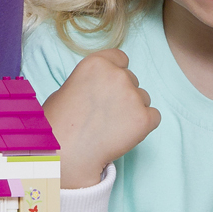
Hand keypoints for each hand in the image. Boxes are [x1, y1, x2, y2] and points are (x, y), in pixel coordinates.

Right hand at [42, 48, 160, 187]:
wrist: (65, 154)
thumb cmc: (58, 125)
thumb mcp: (67, 88)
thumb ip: (90, 81)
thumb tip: (101, 86)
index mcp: (96, 63)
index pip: (121, 58)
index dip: (116, 73)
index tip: (110, 87)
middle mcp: (117, 75)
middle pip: (132, 80)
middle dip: (123, 94)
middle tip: (106, 115)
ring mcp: (132, 96)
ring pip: (143, 98)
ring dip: (133, 110)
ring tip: (111, 128)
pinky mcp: (144, 119)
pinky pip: (154, 117)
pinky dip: (143, 126)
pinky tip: (124, 135)